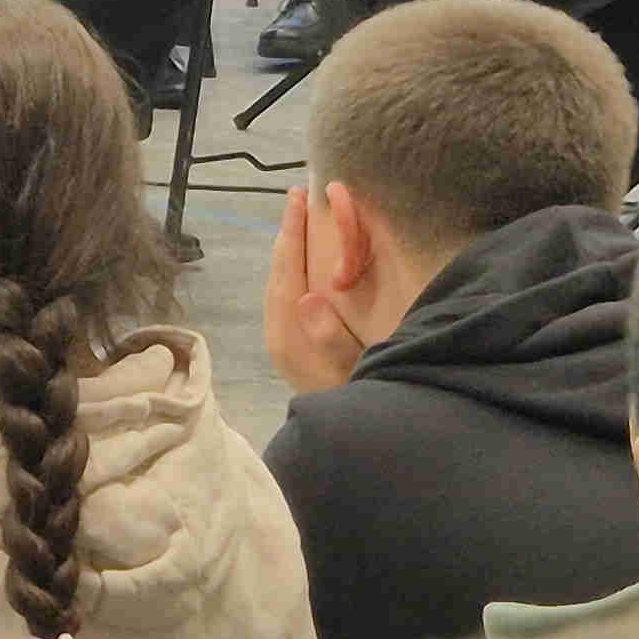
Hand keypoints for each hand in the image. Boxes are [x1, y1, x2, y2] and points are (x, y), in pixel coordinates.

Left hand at [265, 186, 368, 396]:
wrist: (351, 442)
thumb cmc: (360, 398)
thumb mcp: (354, 371)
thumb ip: (330, 338)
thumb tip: (307, 298)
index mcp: (289, 335)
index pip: (287, 271)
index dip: (293, 232)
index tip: (299, 196)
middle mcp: (278, 335)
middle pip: (278, 272)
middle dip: (288, 233)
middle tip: (299, 196)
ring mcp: (281, 342)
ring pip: (279, 282)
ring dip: (289, 250)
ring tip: (300, 219)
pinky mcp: (289, 348)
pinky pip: (284, 295)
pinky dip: (292, 270)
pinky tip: (304, 262)